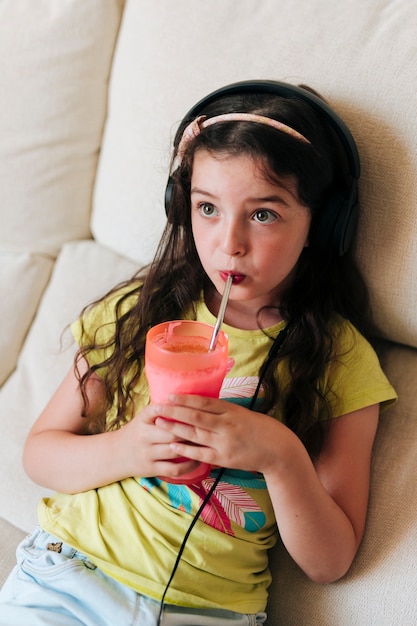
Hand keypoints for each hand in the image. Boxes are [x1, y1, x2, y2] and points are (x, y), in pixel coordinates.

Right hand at [118, 401, 205, 479]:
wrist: (116, 454)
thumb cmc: (137, 432)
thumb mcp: (143, 418)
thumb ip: (160, 410)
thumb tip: (188, 397)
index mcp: (142, 420)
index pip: (157, 410)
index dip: (175, 408)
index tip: (192, 406)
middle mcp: (144, 436)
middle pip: (171, 431)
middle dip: (191, 429)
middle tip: (208, 426)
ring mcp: (148, 454)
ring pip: (174, 449)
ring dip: (192, 446)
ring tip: (206, 442)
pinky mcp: (151, 469)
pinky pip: (174, 469)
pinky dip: (188, 465)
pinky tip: (198, 459)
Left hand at [152, 393, 285, 474]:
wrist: (277, 449)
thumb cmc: (259, 428)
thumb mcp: (242, 413)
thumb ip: (223, 410)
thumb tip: (200, 404)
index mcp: (232, 411)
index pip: (205, 403)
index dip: (186, 399)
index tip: (170, 395)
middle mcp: (227, 425)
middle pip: (196, 417)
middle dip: (175, 412)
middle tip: (158, 407)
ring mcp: (225, 443)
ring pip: (196, 434)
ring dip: (176, 428)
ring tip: (160, 423)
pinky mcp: (224, 458)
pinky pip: (201, 453)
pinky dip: (186, 449)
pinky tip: (173, 445)